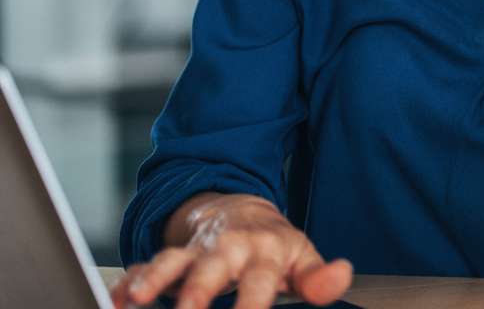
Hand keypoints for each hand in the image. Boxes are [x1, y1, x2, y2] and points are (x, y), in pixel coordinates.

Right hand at [111, 193, 352, 308]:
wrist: (240, 209)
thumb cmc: (273, 245)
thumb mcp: (301, 258)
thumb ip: (319, 277)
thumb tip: (341, 274)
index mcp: (264, 252)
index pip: (259, 284)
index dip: (252, 307)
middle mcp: (227, 249)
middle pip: (210, 272)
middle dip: (197, 295)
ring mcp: (196, 251)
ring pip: (171, 262)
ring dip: (152, 280)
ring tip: (135, 299)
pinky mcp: (171, 255)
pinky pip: (145, 265)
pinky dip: (128, 281)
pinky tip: (116, 299)